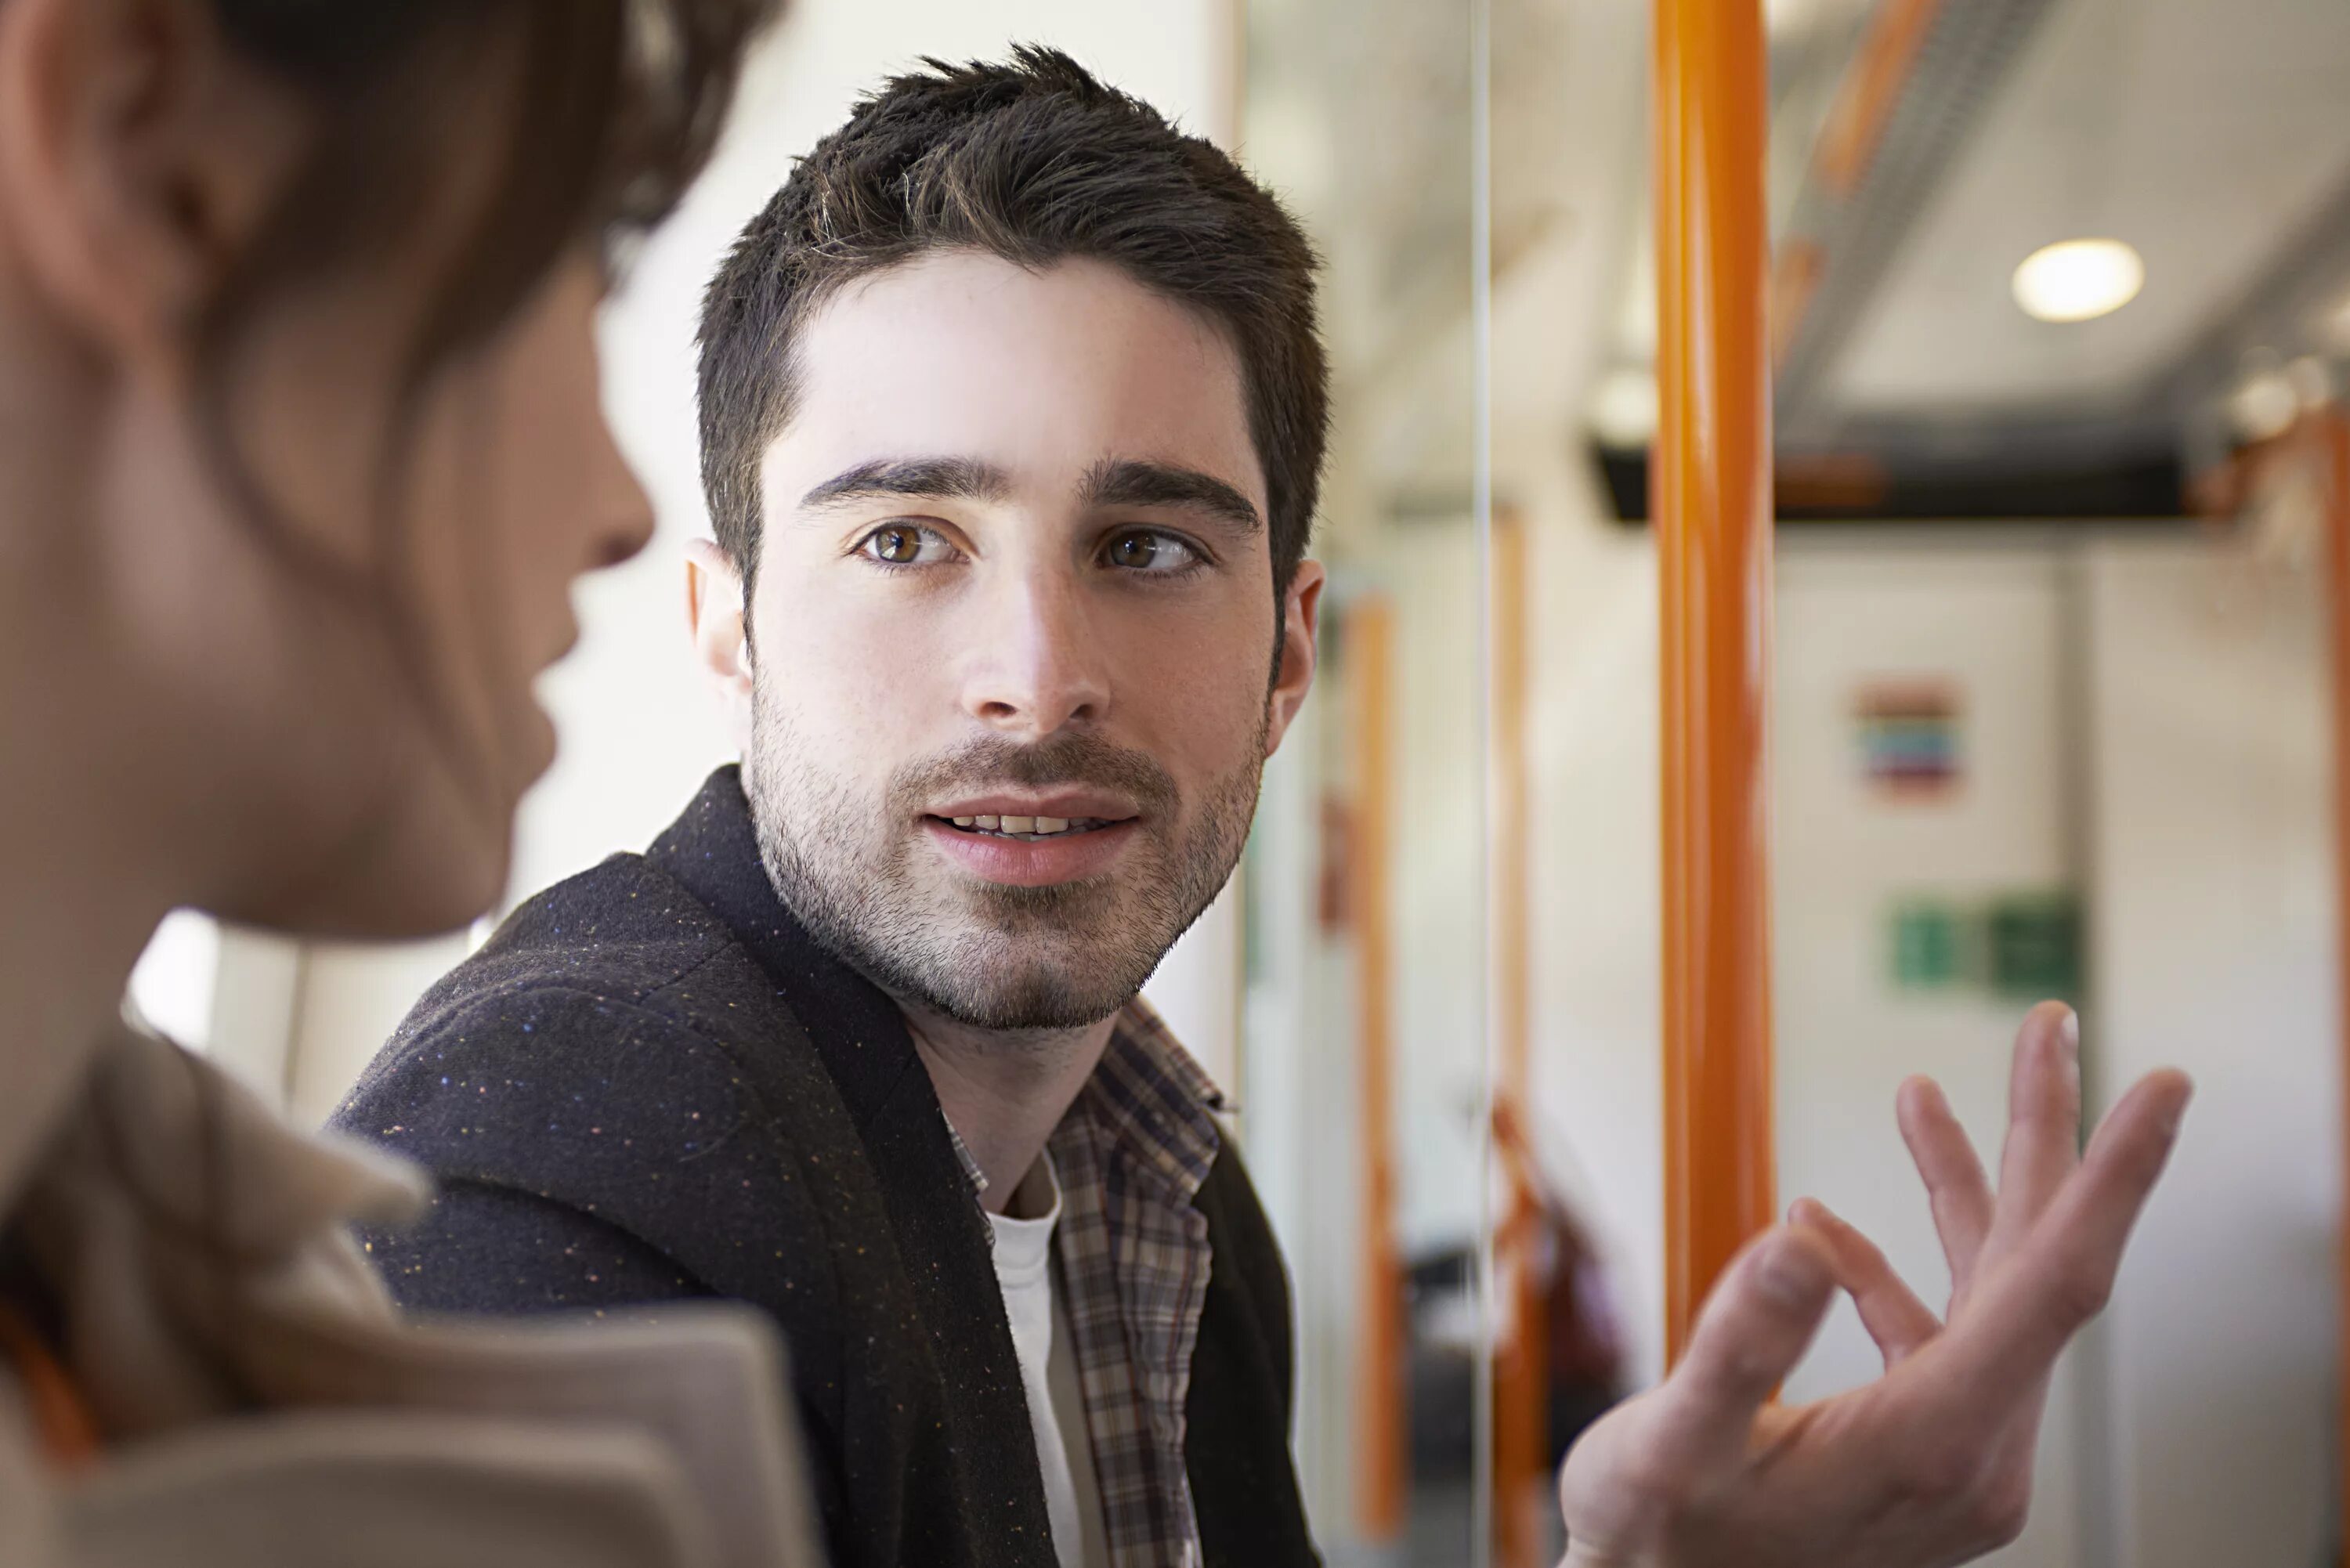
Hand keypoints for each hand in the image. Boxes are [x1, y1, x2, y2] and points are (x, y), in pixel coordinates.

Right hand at [1555, 1002, 2191, 1567]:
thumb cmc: (1662, 1538)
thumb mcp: (1676, 1439)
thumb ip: (1740, 1343)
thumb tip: (1800, 1236)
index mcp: (1935, 1442)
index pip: (2056, 1285)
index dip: (2114, 1178)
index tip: (2163, 1087)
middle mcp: (1973, 1451)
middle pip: (2038, 1266)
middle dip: (2045, 1138)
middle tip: (2053, 1025)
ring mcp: (1957, 1457)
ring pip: (1991, 1290)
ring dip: (1962, 1189)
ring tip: (1922, 1091)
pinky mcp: (1928, 1454)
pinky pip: (1938, 1331)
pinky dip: (1889, 1266)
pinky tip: (1823, 1229)